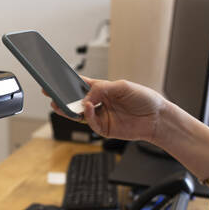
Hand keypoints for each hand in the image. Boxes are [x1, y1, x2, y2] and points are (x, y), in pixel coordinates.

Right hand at [48, 77, 166, 142]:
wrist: (158, 118)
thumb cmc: (144, 98)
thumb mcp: (122, 86)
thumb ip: (101, 89)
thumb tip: (85, 99)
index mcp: (102, 89)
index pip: (80, 85)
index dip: (67, 83)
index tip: (54, 80)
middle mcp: (99, 102)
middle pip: (76, 101)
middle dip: (62, 98)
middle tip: (50, 94)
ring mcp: (101, 116)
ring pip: (79, 114)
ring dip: (68, 110)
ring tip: (59, 105)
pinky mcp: (104, 129)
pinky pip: (91, 123)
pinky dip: (86, 116)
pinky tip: (87, 108)